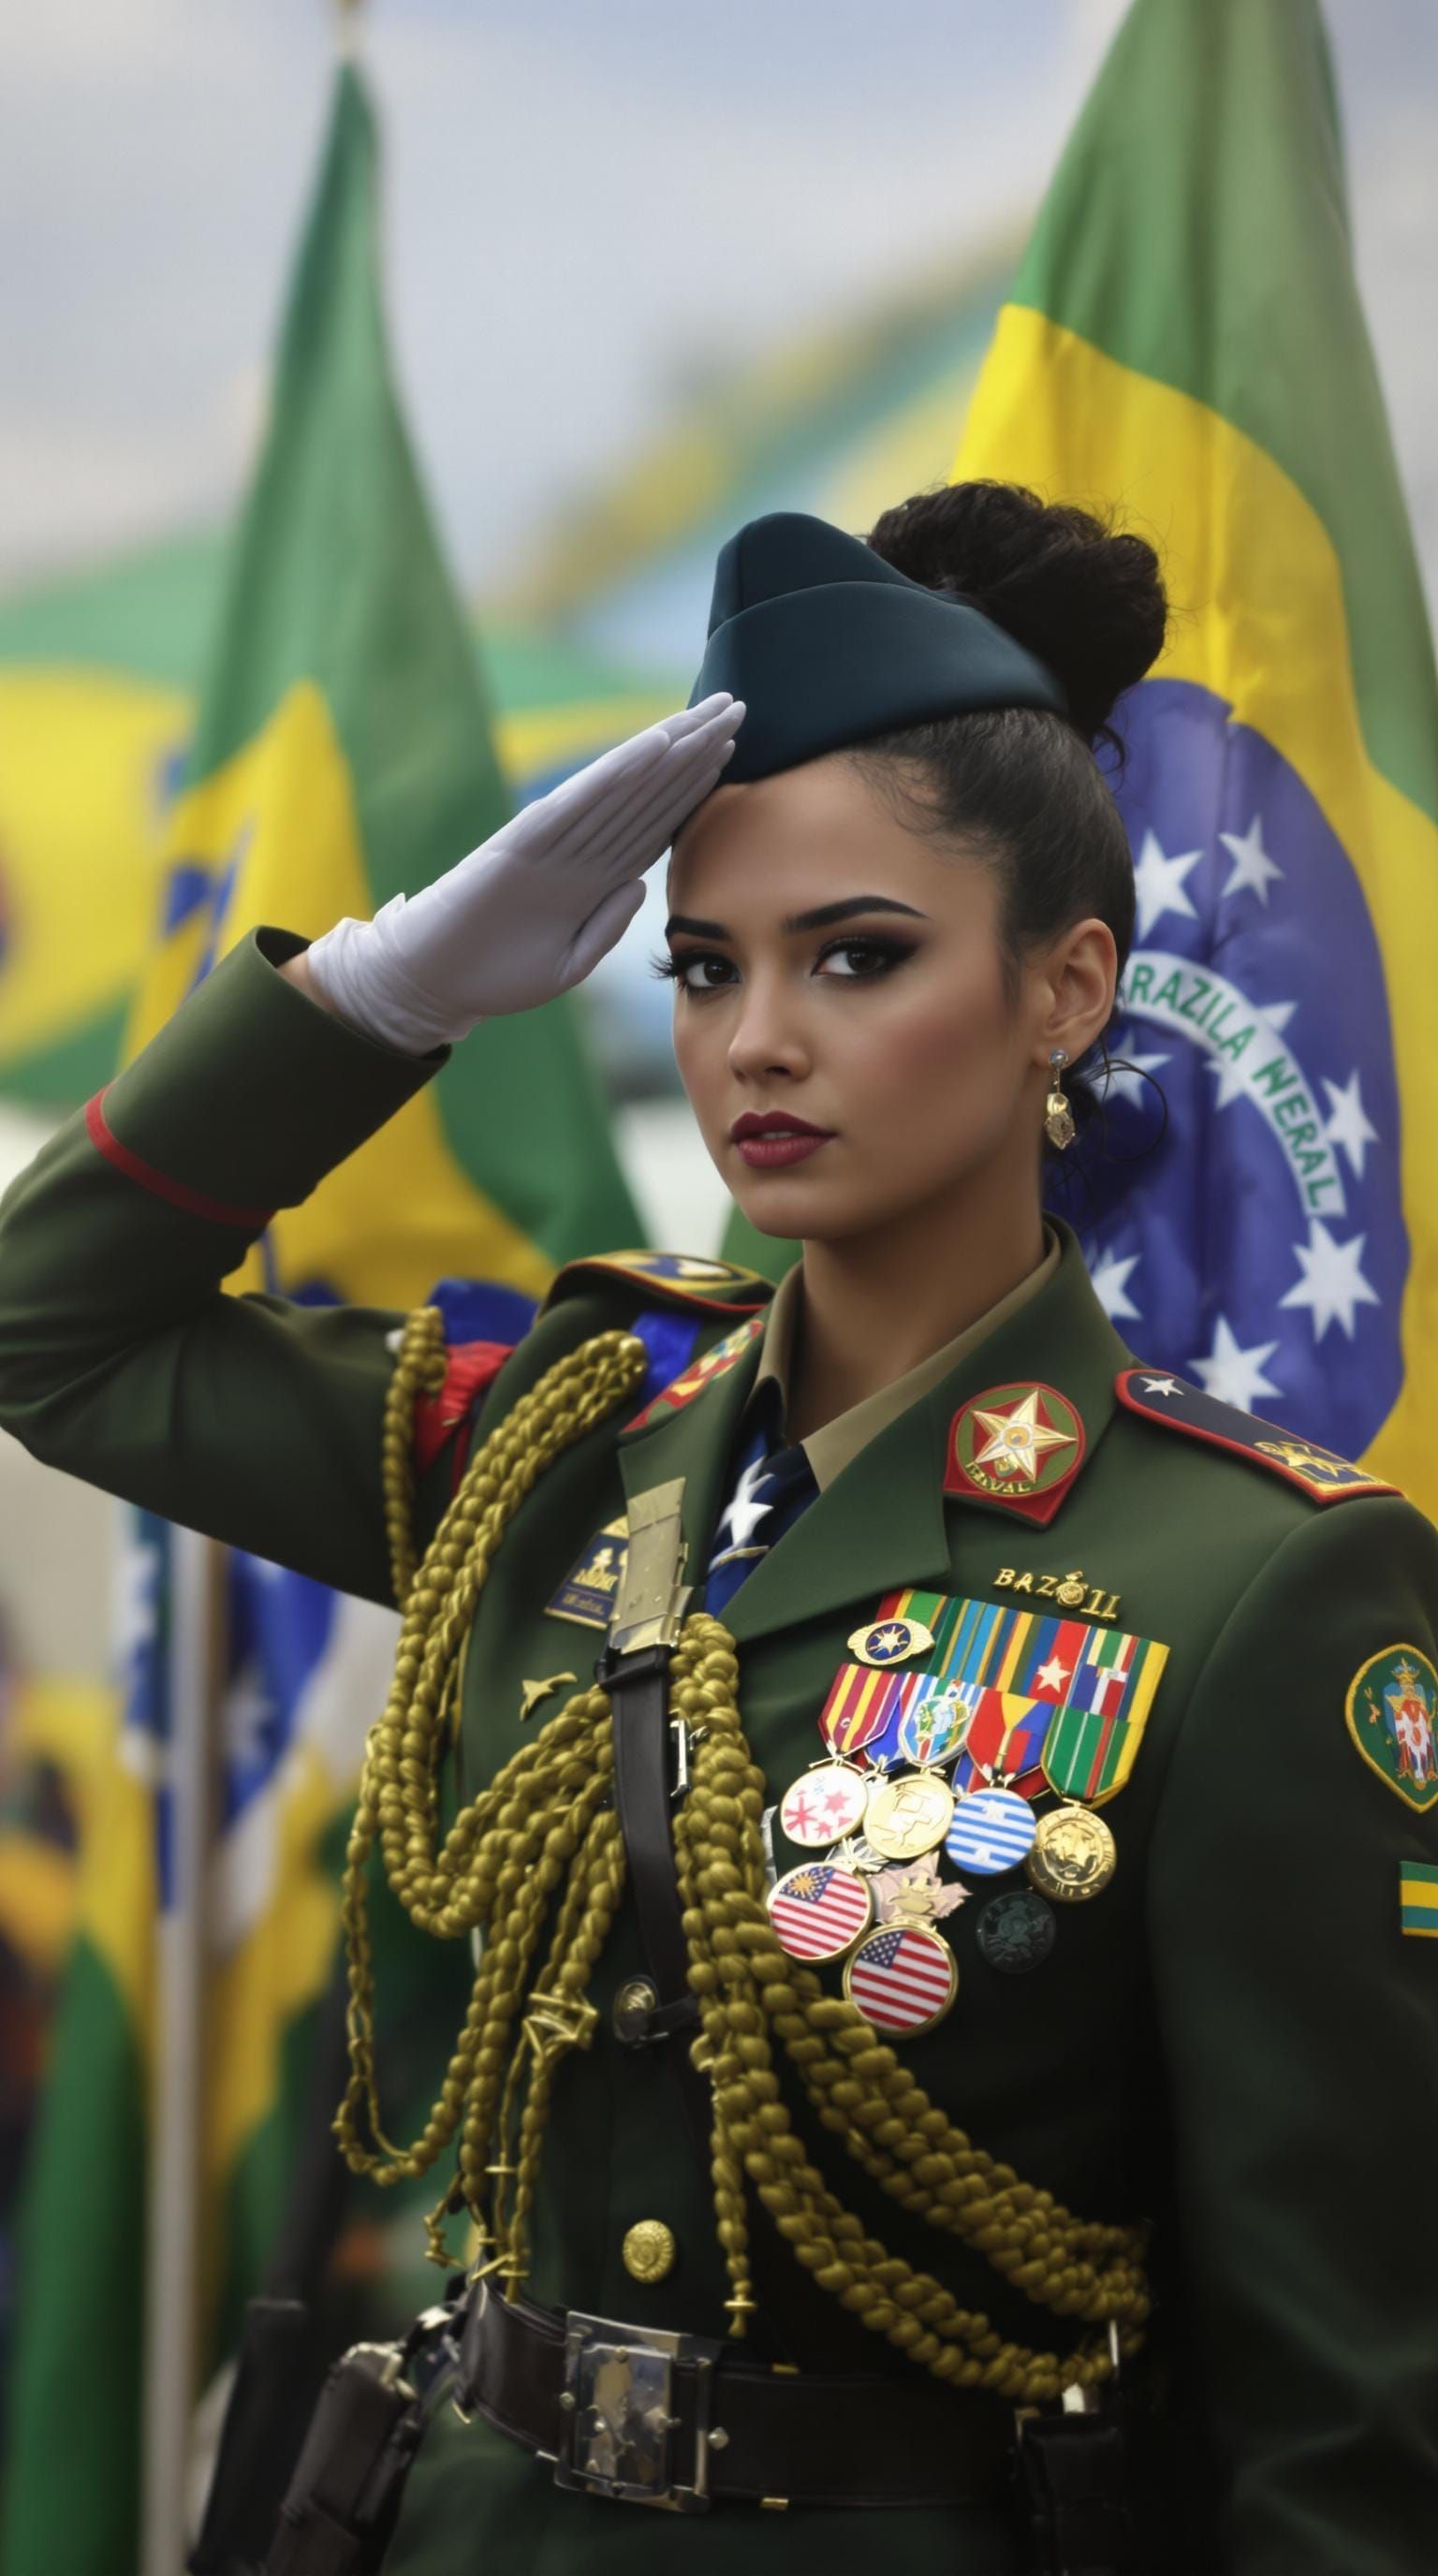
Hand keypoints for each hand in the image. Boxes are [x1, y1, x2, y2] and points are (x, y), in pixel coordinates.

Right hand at [303, 694, 742, 1051]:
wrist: (434, 983)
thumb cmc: (495, 976)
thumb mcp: (568, 965)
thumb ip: (606, 926)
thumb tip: (642, 884)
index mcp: (591, 879)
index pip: (653, 821)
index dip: (693, 786)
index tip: (730, 751)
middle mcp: (579, 850)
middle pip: (649, 792)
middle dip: (695, 750)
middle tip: (737, 705)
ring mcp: (553, 842)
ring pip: (626, 786)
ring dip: (671, 748)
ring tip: (712, 713)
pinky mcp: (525, 842)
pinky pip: (581, 801)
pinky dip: (618, 772)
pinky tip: (655, 745)